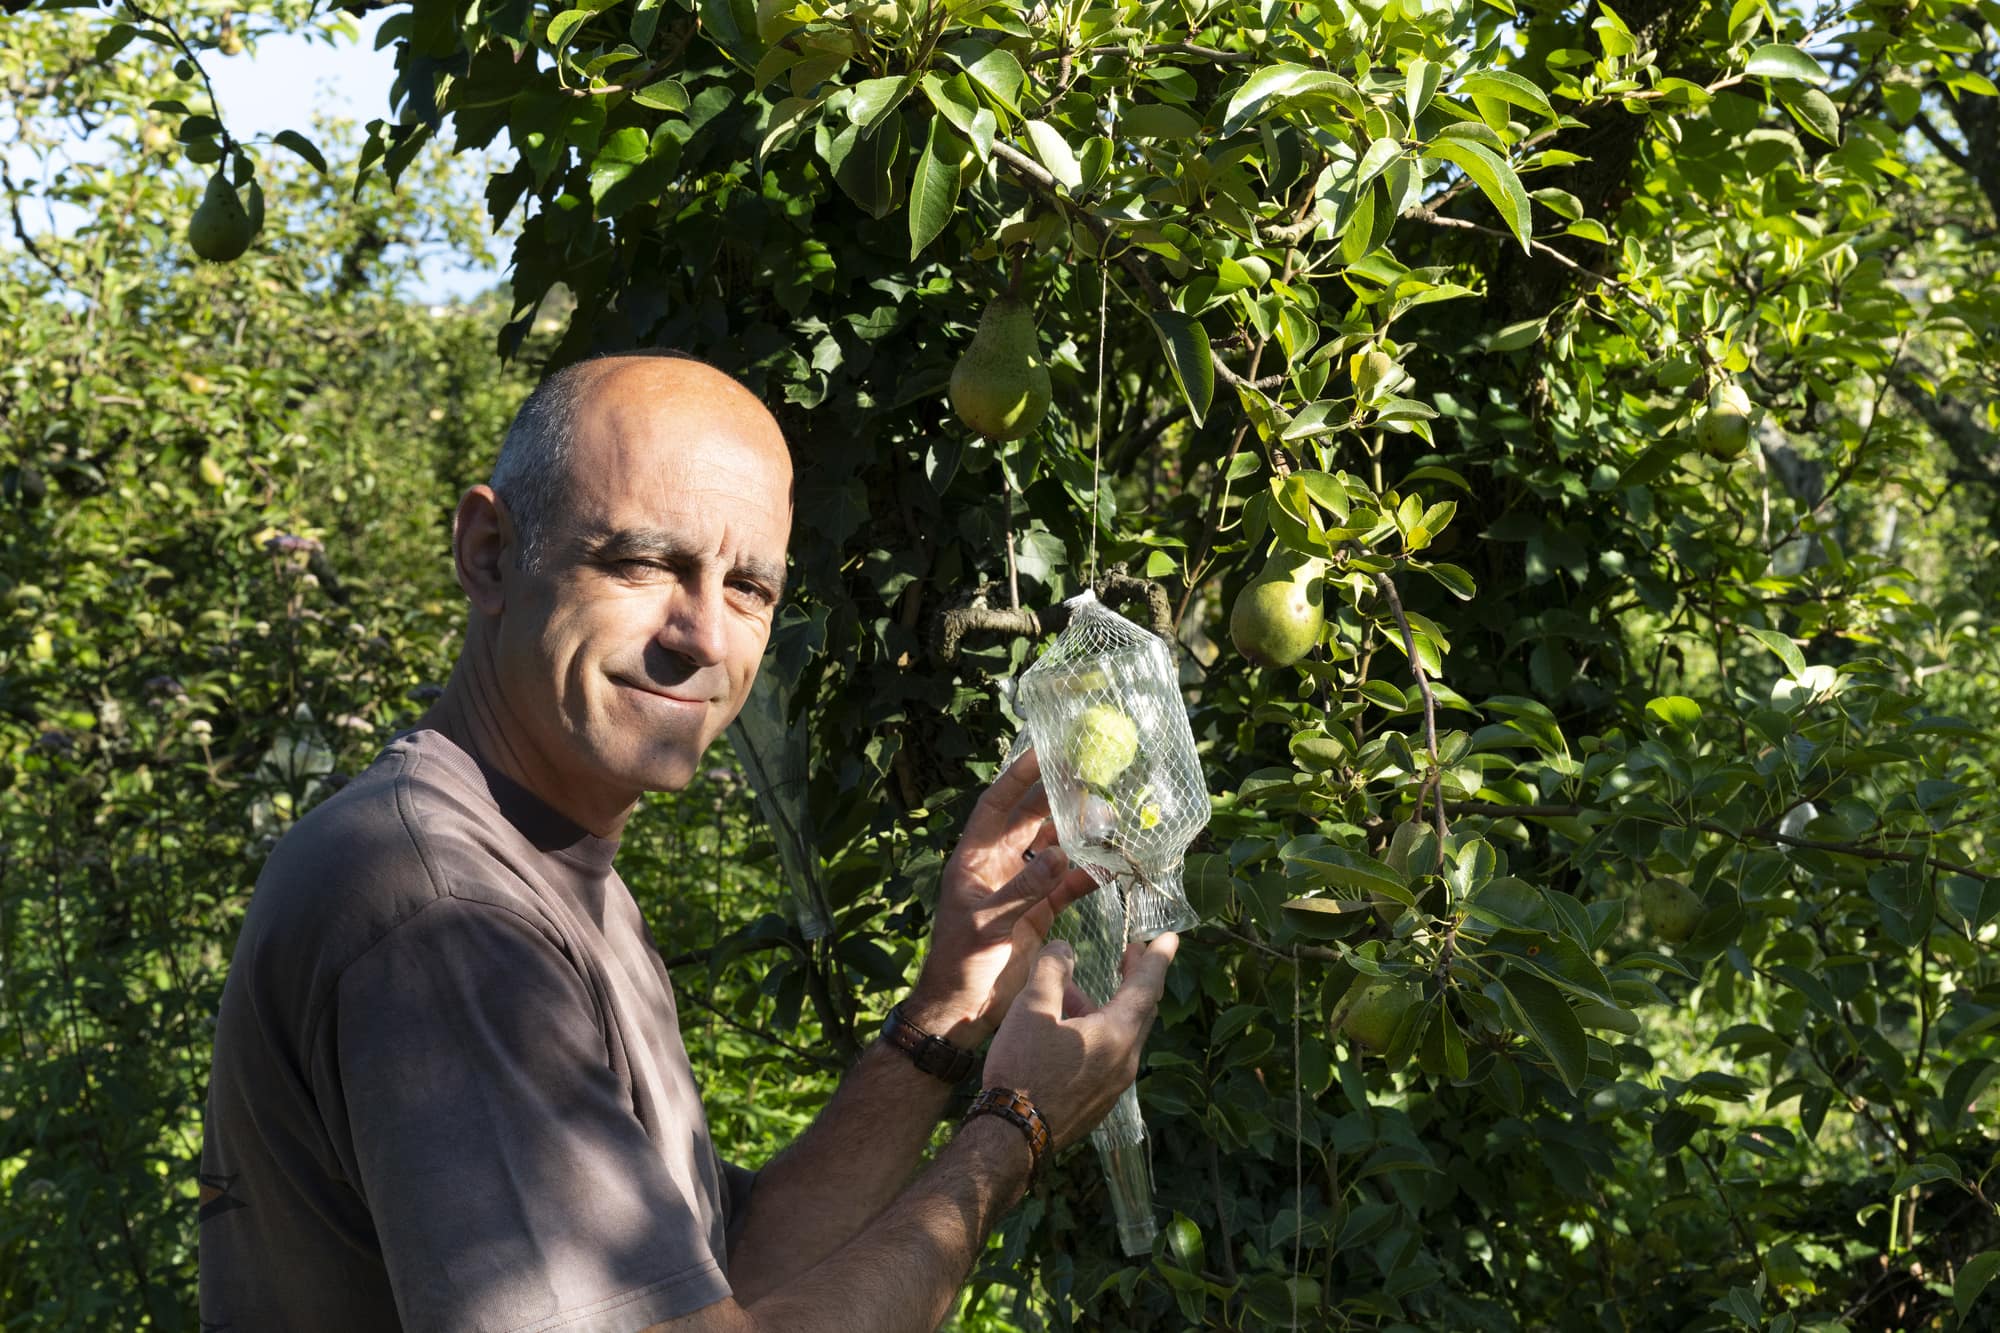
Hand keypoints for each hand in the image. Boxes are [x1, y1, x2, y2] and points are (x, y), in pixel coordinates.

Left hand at [905, 748, 1098, 1045]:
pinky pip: (1065, 886)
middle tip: (1088, 774)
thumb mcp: (987, 922)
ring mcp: (1019, 889)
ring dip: (1076, 834)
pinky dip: (1085, 875)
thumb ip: (1023, 888)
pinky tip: (1108, 865)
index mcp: (973, 860)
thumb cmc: (960, 963)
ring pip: (1052, 850)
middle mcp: (996, 868)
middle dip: (1056, 798)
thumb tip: (1060, 853)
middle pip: (1029, 821)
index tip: (1044, 750)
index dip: (1018, 776)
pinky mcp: (1037, 914)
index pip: (996, 806)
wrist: (962, 1010)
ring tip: (1106, 814)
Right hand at [981, 933, 1177, 1150]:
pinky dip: (1096, 1034)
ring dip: (1105, 1007)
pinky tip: (1066, 1031)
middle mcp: (1126, 1060)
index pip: (1147, 985)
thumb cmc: (1022, 1070)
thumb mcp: (1031, 1008)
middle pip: (1139, 1010)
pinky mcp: (1099, 1103)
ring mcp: (1115, 1086)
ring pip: (1120, 1035)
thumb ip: (1051, 970)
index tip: (1171, 937)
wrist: (1012, 1137)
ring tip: (1073, 991)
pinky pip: (1108, 1057)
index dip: (1158, 957)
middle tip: (1131, 953)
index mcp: (1117, 1033)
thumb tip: (1063, 948)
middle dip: (1136, 978)